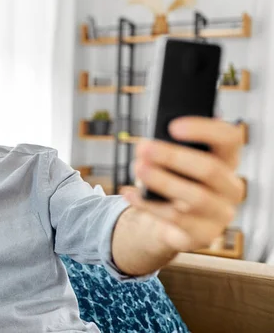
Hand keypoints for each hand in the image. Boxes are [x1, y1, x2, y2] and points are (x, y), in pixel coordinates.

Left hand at [121, 117, 244, 253]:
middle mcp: (231, 187)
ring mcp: (220, 214)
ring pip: (195, 197)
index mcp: (228, 159)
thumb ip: (172, 148)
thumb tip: (150, 143)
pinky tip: (128, 192)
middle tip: (143, 147)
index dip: (204, 129)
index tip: (172, 126)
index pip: (229, 138)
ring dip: (163, 181)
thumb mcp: (177, 162)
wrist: (176, 221)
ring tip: (138, 168)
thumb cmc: (177, 180)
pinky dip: (147, 204)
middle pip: (209, 169)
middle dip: (173, 157)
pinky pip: (174, 219)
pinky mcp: (203, 235)